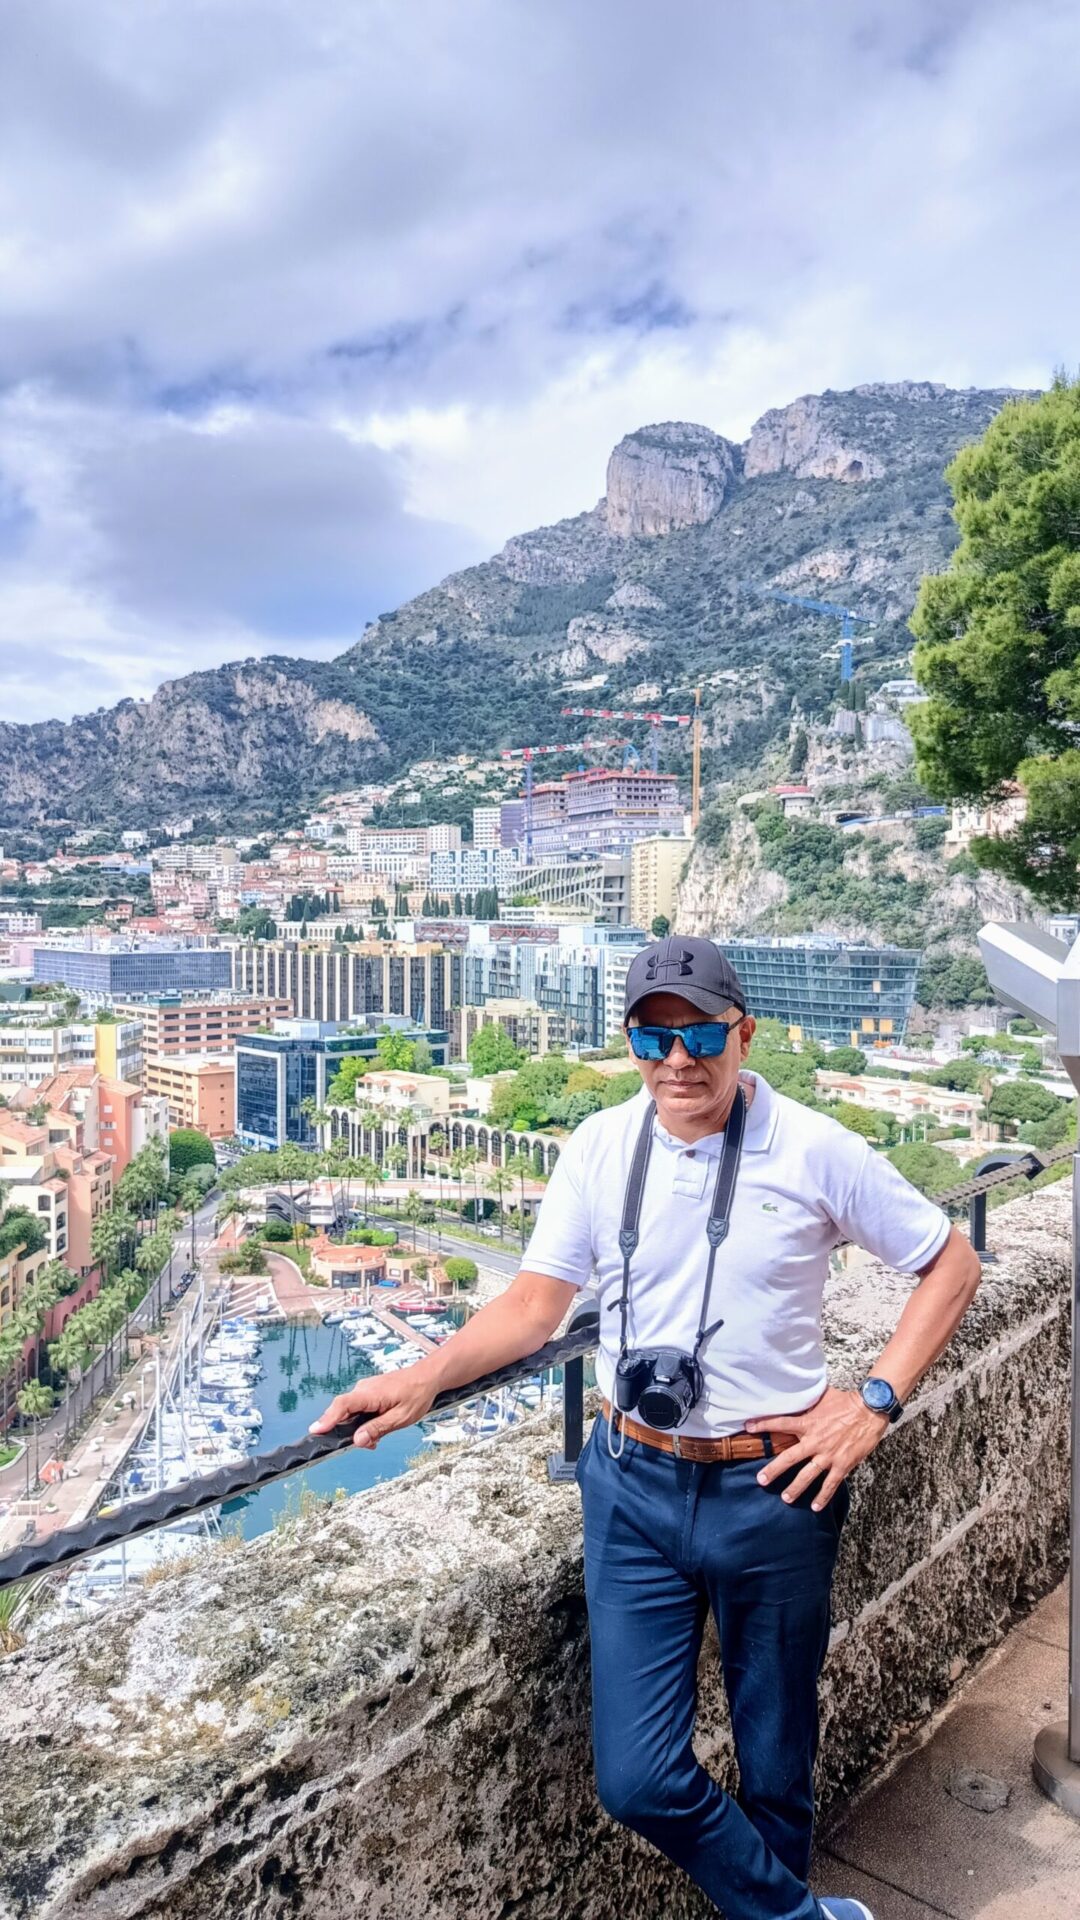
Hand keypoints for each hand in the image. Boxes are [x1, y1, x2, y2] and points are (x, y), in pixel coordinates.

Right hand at [309, 1364, 438, 1449]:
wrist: (427, 1377)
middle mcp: (363, 1389)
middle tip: (369, 1444)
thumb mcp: (401, 1417)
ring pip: (352, 1413)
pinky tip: (377, 1429)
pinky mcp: (368, 1393)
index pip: (343, 1405)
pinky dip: (364, 1421)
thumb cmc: (417, 1394)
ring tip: (378, 1438)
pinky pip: (359, 1409)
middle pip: (344, 1413)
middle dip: (350, 1432)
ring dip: (360, 1428)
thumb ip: (378, 1429)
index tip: (316, 1430)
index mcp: (370, 1394)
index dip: (328, 1418)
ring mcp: (365, 1390)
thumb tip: (357, 1440)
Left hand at [745, 1385, 888, 1510]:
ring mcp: (828, 1455)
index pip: (781, 1423)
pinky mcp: (842, 1464)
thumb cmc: (846, 1401)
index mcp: (808, 1422)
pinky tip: (815, 1506)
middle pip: (789, 1458)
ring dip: (795, 1488)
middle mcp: (815, 1441)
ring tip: (785, 1498)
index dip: (763, 1424)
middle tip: (761, 1480)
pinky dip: (823, 1496)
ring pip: (807, 1475)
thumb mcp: (823, 1397)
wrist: (869, 1410)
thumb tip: (798, 1389)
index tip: (748, 1427)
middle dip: (774, 1470)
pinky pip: (830, 1484)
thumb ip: (809, 1400)